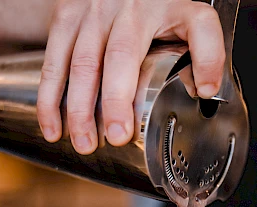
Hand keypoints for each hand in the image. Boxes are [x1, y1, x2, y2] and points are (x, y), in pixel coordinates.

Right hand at [37, 0, 224, 154]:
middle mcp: (117, 9)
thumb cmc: (160, 3)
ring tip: (83, 144)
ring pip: (79, 64)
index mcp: (152, 9)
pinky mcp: (65, 18)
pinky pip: (53, 61)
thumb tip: (207, 90)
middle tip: (113, 139)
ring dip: (77, 108)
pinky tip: (51, 127)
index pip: (139, 51)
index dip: (129, 91)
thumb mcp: (191, 15)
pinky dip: (49, 97)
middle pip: (111, 59)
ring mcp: (88, 13)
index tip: (128, 127)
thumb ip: (206, 48)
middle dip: (109, 104)